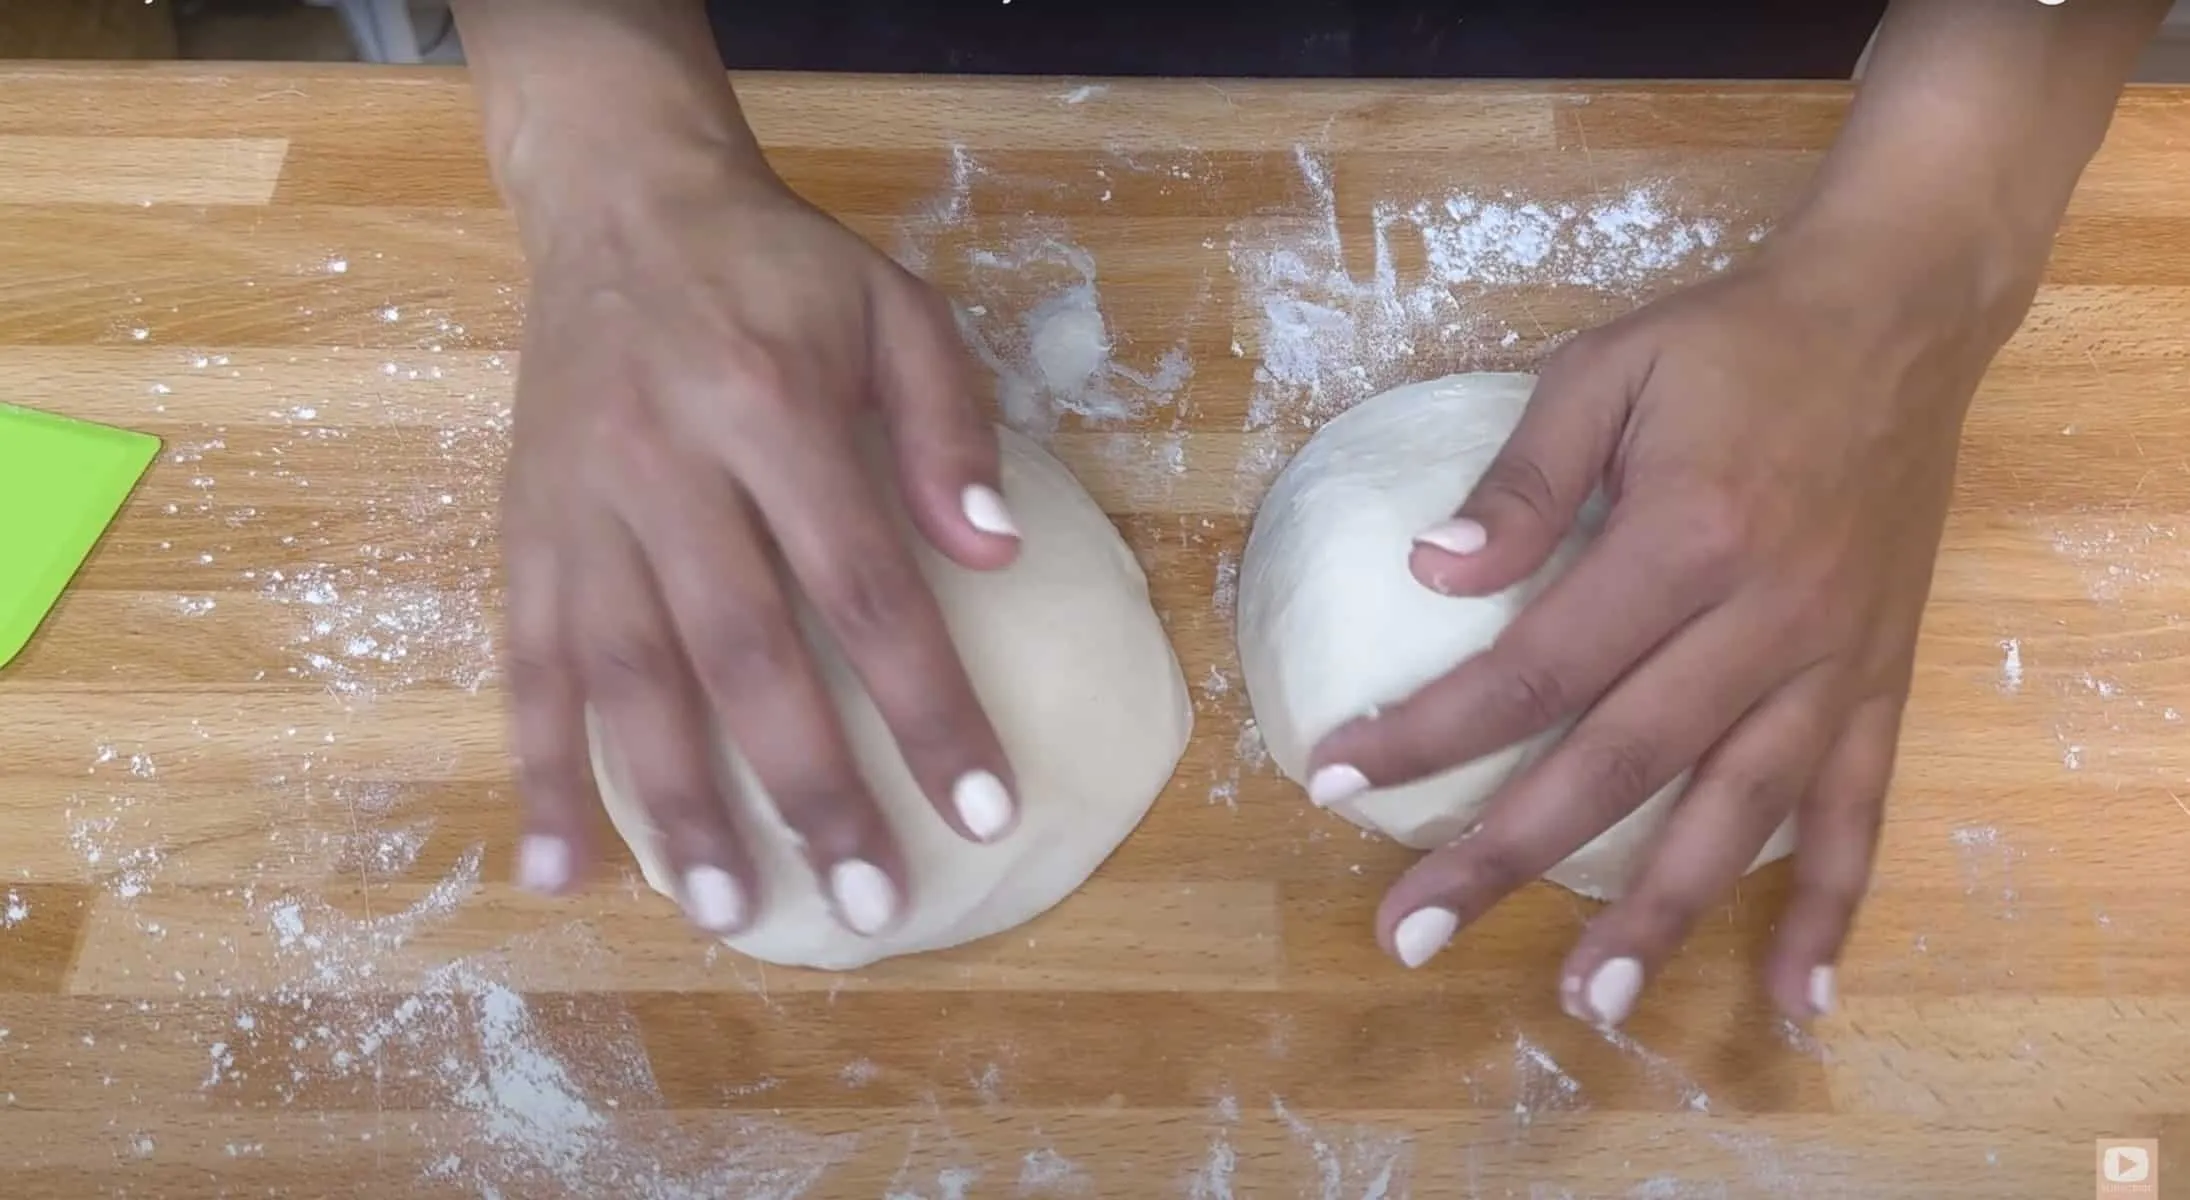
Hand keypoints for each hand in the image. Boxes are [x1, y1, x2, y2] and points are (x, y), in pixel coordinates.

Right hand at [501, 162, 1023, 938]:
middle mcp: (667, 468)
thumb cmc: (776, 270)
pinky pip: (523, 666)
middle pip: (748, 657)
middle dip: (813, 792)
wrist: (620, 203)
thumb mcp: (894, 308)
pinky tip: (562, 871)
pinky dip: (535, 773)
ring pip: (626, 680)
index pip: (866, 590)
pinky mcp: (522, 532)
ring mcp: (581, 508)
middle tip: (869, 906)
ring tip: (731, 911)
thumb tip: (997, 554)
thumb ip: (950, 427)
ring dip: (679, 807)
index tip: (982, 810)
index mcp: (774, 408)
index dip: (926, 710)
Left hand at [1308, 218, 2022, 1024]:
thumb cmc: (1731, 344)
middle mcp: (1762, 618)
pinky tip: (1796, 996)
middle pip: (1616, 763)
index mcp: (1682, 538)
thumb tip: (1429, 571)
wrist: (1898, 318)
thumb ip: (1520, 477)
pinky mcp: (1879, 681)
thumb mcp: (1607, 368)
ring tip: (1590, 999)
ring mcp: (1829, 661)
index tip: (1335, 779)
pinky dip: (1834, 909)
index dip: (1429, 732)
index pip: (1532, 668)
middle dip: (1504, 855)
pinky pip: (1859, 811)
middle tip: (1412, 933)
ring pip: (1737, 813)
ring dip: (1661, 913)